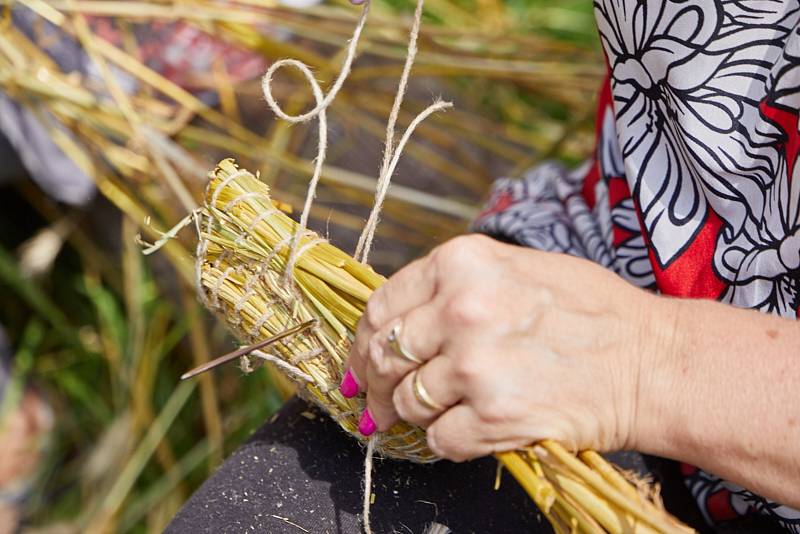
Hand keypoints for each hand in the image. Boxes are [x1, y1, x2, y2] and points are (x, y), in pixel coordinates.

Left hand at [341, 234, 673, 460]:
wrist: (652, 360)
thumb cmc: (587, 310)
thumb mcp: (513, 268)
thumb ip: (449, 286)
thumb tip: (393, 323)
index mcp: (461, 263)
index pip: (380, 307)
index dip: (362, 341)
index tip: (360, 362)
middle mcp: (461, 309)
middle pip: (385, 356)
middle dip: (376, 383)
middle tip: (378, 400)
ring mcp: (476, 365)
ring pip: (407, 402)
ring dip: (415, 413)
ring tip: (443, 409)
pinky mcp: (494, 416)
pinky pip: (439, 440)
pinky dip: (448, 440)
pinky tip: (472, 427)